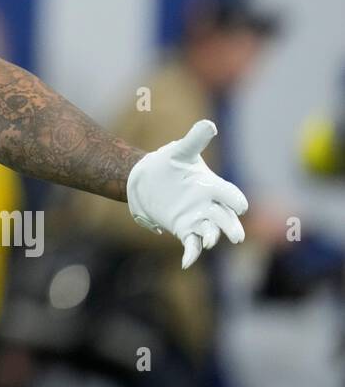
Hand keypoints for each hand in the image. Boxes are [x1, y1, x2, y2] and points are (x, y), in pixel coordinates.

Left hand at [127, 120, 247, 268]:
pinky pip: (191, 243)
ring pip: (210, 231)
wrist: (147, 179)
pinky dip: (191, 253)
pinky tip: (186, 262)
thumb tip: (209, 124)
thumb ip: (195, 140)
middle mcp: (209, 204)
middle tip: (235, 236)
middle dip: (231, 226)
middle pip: (225, 218)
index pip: (229, 194)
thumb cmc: (169, 162)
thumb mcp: (180, 150)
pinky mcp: (184, 229)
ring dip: (211, 238)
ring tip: (208, 242)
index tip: (239, 205)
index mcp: (212, 185)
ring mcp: (197, 218)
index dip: (234, 199)